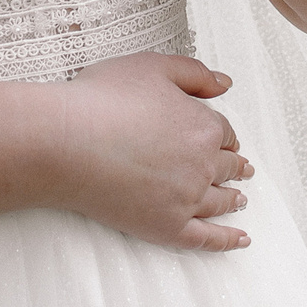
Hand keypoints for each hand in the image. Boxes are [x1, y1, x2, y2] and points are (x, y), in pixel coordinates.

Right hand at [47, 52, 255, 251]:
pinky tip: (241, 240)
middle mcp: (202, 164)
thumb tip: (224, 83)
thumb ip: (194, 73)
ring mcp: (186, 199)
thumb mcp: (152, 66)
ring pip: (221, 201)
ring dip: (234, 198)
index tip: (223, 140)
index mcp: (203, 126)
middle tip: (242, 169)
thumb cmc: (101, 100)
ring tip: (240, 199)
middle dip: (236, 166)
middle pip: (226, 166)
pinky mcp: (166, 227)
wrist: (64, 141)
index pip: (223, 132)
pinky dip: (228, 240)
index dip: (223, 135)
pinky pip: (207, 239)